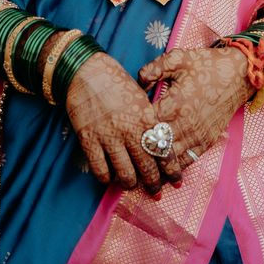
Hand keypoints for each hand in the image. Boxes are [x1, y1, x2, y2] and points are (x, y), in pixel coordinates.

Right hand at [64, 51, 181, 192]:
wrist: (87, 72)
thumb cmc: (117, 82)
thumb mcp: (140, 97)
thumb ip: (149, 121)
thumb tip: (157, 143)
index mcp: (146, 117)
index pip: (163, 150)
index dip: (171, 169)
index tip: (176, 180)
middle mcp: (130, 129)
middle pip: (146, 167)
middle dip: (153, 184)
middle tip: (155, 192)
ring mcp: (108, 136)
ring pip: (124, 174)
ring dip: (130, 183)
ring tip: (132, 184)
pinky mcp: (89, 140)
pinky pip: (100, 170)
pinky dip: (106, 178)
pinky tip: (109, 177)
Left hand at [137, 45, 251, 167]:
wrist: (237, 75)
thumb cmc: (206, 65)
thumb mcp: (178, 58)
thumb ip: (155, 68)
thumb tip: (139, 81)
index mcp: (174, 104)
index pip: (146, 126)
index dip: (133, 130)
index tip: (123, 132)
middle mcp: (184, 124)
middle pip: (155, 147)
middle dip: (140, 153)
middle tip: (125, 158)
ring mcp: (196, 135)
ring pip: (170, 159)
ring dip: (155, 164)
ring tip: (140, 171)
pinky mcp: (206, 142)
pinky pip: (187, 161)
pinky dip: (174, 167)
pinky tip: (164, 171)